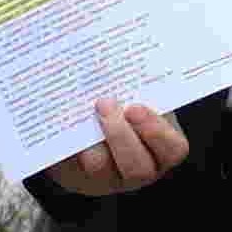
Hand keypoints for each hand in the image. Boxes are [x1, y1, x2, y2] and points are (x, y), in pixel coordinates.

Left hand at [45, 98, 188, 195]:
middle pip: (137, 167)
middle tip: (104, 103)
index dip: (156, 131)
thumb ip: (136, 84)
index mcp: (162, 148)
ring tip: (81, 111)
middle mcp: (139, 169)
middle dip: (120, 135)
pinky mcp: (77, 178)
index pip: (173, 148)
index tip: (135, 107)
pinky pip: (69, 164)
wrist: (94, 126)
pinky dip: (63, 139)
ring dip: (89, 137)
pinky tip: (59, 118)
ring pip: (100, 167)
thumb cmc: (127, 103)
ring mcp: (107, 178)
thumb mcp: (138, 95)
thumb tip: (118, 54)